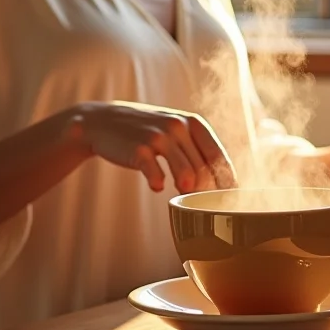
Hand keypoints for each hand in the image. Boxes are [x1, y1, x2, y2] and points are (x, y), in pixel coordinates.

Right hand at [70, 101, 237, 193]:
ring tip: (184, 199)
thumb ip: (197, 150)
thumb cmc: (146, 132)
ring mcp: (158, 137)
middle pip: (204, 170)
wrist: (103, 121)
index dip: (226, 182)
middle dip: (207, 193)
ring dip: (189, 192)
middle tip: (203, 208)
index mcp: (193, 123)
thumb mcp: (175, 131)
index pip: (219, 157)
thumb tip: (224, 183)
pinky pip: (155, 172)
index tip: (227, 201)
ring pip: (187, 173)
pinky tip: (157, 186)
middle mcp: (179, 127)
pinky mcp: (138, 149)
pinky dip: (158, 183)